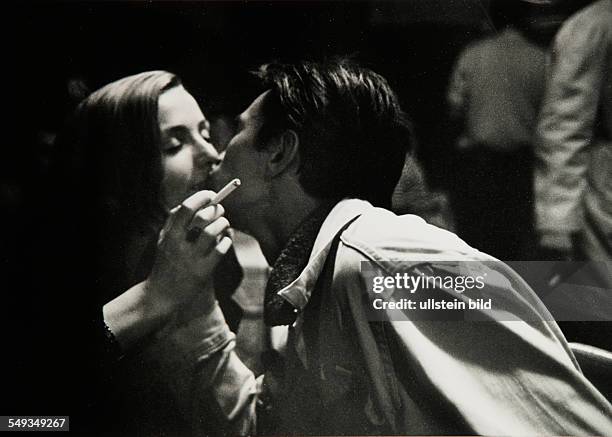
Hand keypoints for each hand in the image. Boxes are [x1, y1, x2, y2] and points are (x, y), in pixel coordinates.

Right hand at [147, 190, 231, 317]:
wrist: (161, 295)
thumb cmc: (166, 263)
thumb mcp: (164, 241)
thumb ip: (175, 222)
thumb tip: (197, 203)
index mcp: (169, 235)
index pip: (186, 208)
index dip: (201, 197)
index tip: (211, 195)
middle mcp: (179, 245)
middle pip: (202, 217)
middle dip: (216, 209)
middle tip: (221, 209)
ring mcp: (191, 258)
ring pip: (212, 231)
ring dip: (223, 223)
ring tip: (224, 224)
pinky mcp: (203, 271)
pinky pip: (220, 249)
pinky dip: (227, 241)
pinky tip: (226, 240)